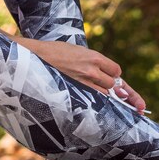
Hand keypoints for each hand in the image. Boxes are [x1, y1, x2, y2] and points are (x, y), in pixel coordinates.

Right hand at [20, 38, 146, 113]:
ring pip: (106, 94)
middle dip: (117, 90)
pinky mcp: (75, 91)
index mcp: (94, 57)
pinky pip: (94, 101)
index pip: (116, 71)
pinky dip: (99, 104)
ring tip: (113, 103)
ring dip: (108, 98)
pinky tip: (102, 108)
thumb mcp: (77, 51)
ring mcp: (84, 82)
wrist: (33, 56)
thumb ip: (92, 62)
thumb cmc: (54, 53)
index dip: (116, 76)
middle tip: (125, 99)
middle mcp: (92, 69)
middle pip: (114, 84)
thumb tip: (105, 74)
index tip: (114, 80)